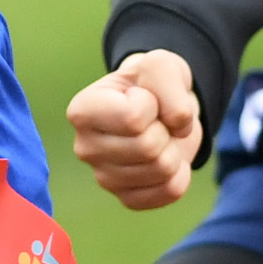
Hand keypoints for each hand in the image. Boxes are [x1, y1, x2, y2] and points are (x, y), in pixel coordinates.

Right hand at [68, 50, 201, 210]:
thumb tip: (178, 128)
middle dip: (166, 128)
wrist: (159, 107)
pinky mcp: (126, 198)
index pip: (133, 119)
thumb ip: (169, 83)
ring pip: (161, 170)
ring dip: (174, 148)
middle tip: (156, 120)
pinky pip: (169, 191)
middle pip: (148, 147)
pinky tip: (165, 159)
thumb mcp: (160, 65)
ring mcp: (104, 178)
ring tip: (159, 136)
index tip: (144, 98)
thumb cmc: (150, 84)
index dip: (153, 104)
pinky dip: (180, 173)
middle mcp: (85, 148)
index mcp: (82, 111)